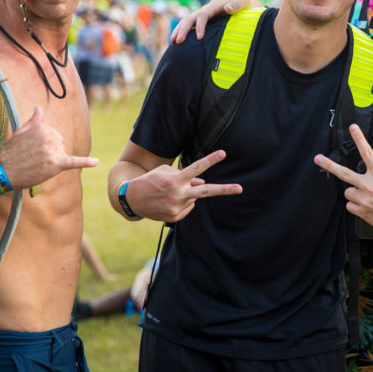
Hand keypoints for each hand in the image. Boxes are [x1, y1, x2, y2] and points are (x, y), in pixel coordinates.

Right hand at [0, 106, 97, 189]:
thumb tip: (39, 108)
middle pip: (59, 145)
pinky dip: (86, 162)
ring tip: (35, 164)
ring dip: (51, 161)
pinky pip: (74, 162)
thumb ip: (34, 121)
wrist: (3, 171)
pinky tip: (96, 162)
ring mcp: (54, 150)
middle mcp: (50, 136)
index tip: (30, 149)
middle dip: (49, 152)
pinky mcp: (56, 164)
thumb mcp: (21, 132)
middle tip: (31, 158)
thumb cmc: (11, 152)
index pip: (53, 135)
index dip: (43, 145)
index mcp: (43, 126)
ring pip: (62, 154)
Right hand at [126, 150, 241, 222]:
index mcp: (175, 180)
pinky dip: (183, 203)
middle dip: (224, 190)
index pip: (196, 168)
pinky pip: (187, 208)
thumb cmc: (150, 180)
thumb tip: (203, 182)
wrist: (131, 199)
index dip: (211, 160)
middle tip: (241, 188)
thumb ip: (186, 176)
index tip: (223, 153)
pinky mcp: (174, 218)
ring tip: (169, 193)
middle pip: (206, 191)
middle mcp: (178, 194)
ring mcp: (177, 208)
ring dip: (187, 194)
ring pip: (194, 198)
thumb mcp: (165, 172)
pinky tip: (168, 201)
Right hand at [170, 0, 261, 43]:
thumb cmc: (249, 7)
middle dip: (184, 29)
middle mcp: (208, 9)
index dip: (200, 26)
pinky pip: (191, 26)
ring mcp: (205, 15)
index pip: (204, 15)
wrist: (250, 9)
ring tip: (173, 42)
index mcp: (216, 5)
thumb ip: (238, 4)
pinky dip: (183, 31)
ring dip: (180, 30)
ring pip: (188, 21)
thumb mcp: (246, 2)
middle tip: (178, 42)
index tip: (199, 38)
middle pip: (191, 17)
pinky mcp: (205, 22)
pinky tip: (178, 41)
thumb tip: (226, 8)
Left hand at [313, 124, 372, 239]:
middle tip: (318, 158)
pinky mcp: (362, 212)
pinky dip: (355, 204)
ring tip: (365, 194)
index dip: (359, 139)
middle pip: (344, 173)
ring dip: (354, 190)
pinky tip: (366, 205)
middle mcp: (370, 186)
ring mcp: (365, 200)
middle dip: (329, 165)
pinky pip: (350, 205)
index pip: (367, 153)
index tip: (353, 128)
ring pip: (347, 191)